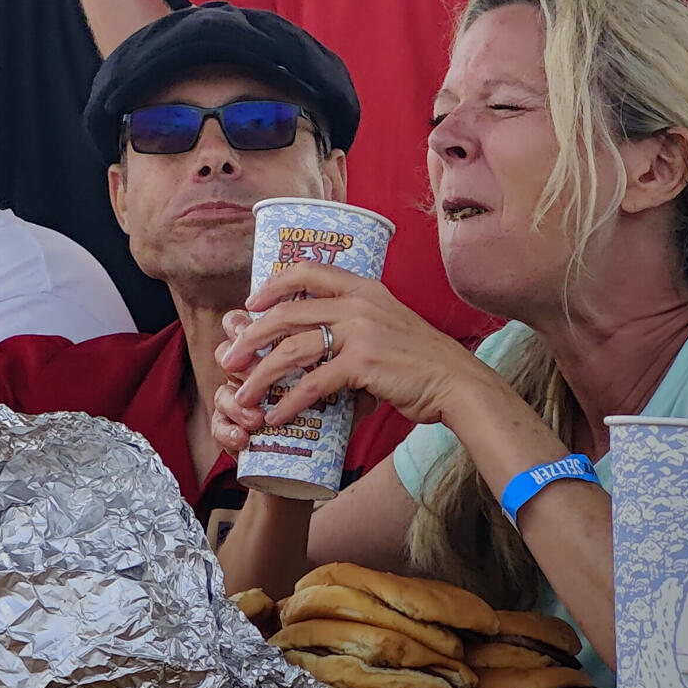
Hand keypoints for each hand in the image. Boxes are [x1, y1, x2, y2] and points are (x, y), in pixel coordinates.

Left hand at [208, 264, 484, 456]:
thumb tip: (311, 334)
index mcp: (362, 287)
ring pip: (292, 349)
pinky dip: (289, 402)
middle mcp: (357, 303)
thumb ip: (352, 321)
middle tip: (230, 356)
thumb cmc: (420, 359)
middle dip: (251, 337)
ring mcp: (360, 332)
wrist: (457, 382)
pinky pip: (314, 383)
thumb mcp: (386, 322)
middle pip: (286, 313)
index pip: (307, 271)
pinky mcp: (363, 364)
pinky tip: (275, 416)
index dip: (272, 285)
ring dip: (261, 375)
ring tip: (242, 395)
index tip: (250, 304)